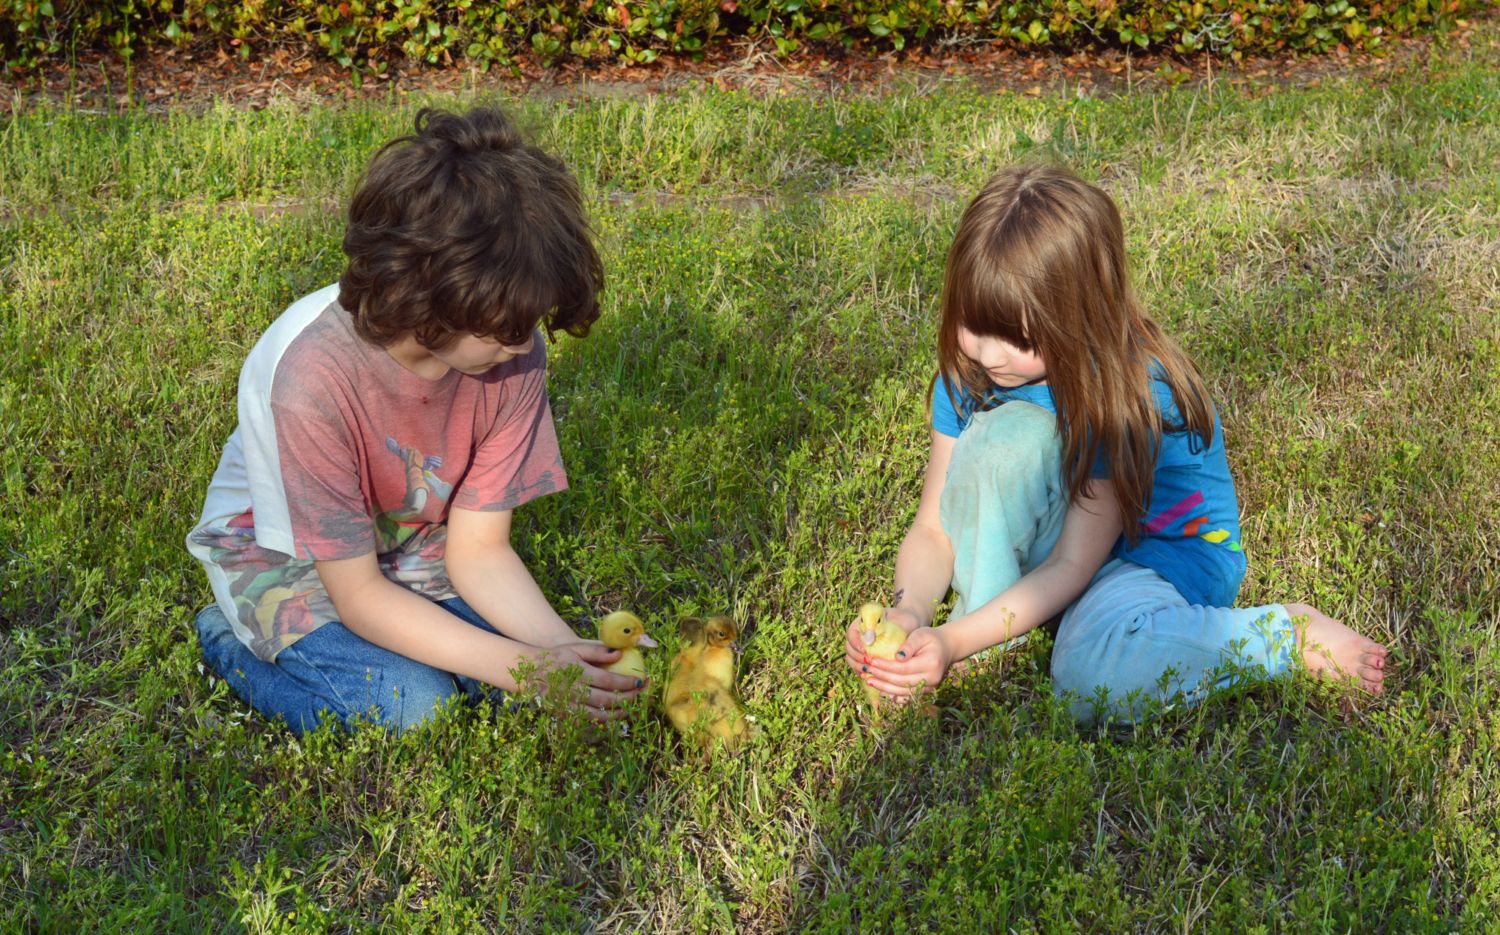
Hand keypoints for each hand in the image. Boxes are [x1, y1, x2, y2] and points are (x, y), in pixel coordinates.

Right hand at [527, 641, 643, 721]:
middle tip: (641, 695)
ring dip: (618, 714)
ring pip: (598, 716)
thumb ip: (597, 650)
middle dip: (628, 699)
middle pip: (606, 700)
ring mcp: (568, 706)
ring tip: (631, 708)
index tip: (641, 681)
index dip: (626, 683)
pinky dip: (602, 723)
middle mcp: (572, 691)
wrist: (530, 673)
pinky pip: (587, 723)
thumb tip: (620, 654)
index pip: (607, 681)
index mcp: (577, 672)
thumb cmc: (557, 657)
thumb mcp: (575, 647)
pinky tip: (613, 718)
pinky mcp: (564, 716)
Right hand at [842, 605, 921, 673]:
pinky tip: (870, 676)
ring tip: (869, 671)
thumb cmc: (904, 622)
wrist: (910, 628)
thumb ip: (882, 628)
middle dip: (856, 657)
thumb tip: (869, 640)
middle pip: (849, 648)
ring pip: (851, 658)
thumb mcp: (896, 621)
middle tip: (868, 663)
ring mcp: (861, 647)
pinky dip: (862, 672)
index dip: (855, 643)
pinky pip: (858, 666)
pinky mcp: (865, 658)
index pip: (851, 633)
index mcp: (862, 622)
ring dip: (857, 666)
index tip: (865, 650)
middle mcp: (858, 635)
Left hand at [862, 626, 953, 699]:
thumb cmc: (931, 638)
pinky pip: (907, 696)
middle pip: (902, 682)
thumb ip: (909, 645)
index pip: (903, 668)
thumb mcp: (921, 634)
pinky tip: (880, 688)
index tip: (871, 661)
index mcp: (931, 663)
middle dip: (881, 677)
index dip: (886, 666)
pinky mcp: (926, 691)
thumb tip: (897, 657)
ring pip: (903, 692)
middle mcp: (932, 678)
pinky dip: (892, 694)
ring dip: (884, 688)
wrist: (946, 648)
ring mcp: (930, 687)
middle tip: (865, 671)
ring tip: (868, 680)